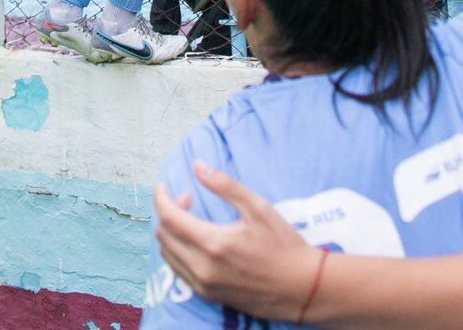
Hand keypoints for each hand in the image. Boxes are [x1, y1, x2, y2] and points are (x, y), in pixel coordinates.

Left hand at [152, 163, 320, 321]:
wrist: (301, 288)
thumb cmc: (283, 246)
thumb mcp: (258, 208)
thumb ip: (225, 186)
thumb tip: (197, 166)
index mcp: (213, 243)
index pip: (169, 218)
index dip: (161, 198)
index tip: (163, 187)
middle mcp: (203, 268)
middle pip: (164, 236)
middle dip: (168, 212)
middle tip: (188, 200)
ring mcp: (204, 285)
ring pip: (168, 255)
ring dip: (171, 233)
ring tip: (192, 220)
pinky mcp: (208, 296)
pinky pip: (179, 271)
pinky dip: (178, 252)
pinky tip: (196, 242)